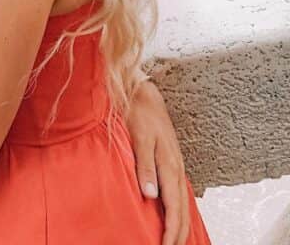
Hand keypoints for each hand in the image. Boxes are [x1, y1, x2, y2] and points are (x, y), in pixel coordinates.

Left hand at [126, 80, 189, 244]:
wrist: (144, 93)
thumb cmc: (139, 114)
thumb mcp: (138, 138)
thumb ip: (144, 166)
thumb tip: (150, 195)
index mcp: (169, 166)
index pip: (173, 207)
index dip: (170, 231)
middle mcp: (176, 168)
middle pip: (182, 210)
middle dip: (179, 234)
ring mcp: (176, 165)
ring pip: (183, 203)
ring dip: (181, 225)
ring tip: (176, 241)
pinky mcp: (172, 161)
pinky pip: (180, 193)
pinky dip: (180, 210)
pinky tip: (176, 216)